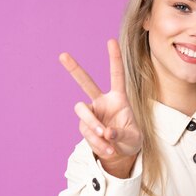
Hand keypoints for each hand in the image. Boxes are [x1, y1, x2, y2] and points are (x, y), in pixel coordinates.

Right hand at [60, 39, 142, 176]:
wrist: (119, 155)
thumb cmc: (130, 141)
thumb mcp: (133, 138)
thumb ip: (122, 134)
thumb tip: (107, 132)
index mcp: (118, 98)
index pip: (116, 75)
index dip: (114, 58)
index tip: (110, 40)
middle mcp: (102, 102)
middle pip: (86, 83)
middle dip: (74, 69)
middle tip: (62, 55)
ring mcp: (91, 114)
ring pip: (83, 111)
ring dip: (93, 125)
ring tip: (106, 138)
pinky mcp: (84, 127)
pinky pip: (87, 132)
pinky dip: (98, 143)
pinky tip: (108, 149)